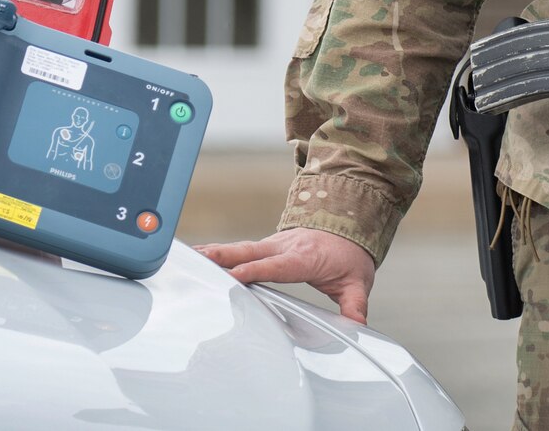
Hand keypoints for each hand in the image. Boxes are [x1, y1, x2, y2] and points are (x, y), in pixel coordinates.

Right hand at [197, 227, 376, 324]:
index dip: (257, 271)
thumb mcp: (357, 280)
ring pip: (241, 249)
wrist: (346, 223)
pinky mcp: (265, 247)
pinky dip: (219, 253)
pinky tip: (198, 256)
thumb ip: (355, 304)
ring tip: (191, 256)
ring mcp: (273, 245)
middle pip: (251, 253)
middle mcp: (284, 248)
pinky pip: (241, 250)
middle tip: (201, 258)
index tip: (235, 276)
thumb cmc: (348, 255)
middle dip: (226, 256)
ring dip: (217, 253)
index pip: (278, 266)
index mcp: (305, 257)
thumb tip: (357, 325)